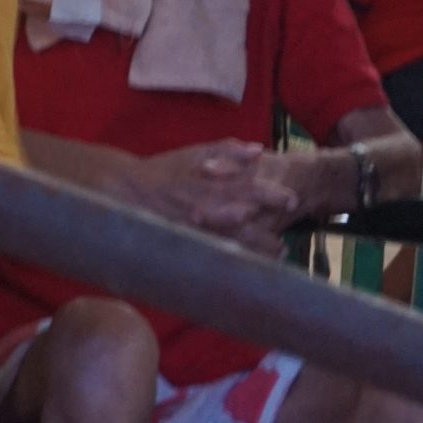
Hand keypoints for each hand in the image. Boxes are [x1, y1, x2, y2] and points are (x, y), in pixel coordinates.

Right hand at [130, 142, 303, 253]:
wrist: (128, 192)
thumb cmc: (165, 170)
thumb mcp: (196, 152)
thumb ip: (228, 150)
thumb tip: (258, 151)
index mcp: (212, 185)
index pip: (251, 190)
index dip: (274, 196)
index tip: (294, 201)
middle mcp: (208, 210)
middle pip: (247, 227)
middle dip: (268, 238)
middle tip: (284, 247)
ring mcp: (198, 233)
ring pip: (233, 248)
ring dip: (255, 254)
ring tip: (272, 258)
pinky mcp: (188, 247)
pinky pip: (215, 259)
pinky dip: (232, 264)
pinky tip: (245, 271)